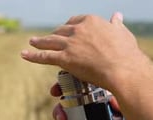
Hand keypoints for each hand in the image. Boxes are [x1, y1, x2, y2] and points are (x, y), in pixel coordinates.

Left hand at [21, 12, 150, 93]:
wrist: (124, 70)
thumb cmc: (127, 54)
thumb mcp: (123, 34)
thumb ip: (116, 24)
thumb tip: (117, 16)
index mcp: (91, 21)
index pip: (74, 21)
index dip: (69, 27)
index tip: (66, 31)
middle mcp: (78, 29)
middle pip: (61, 31)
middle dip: (54, 35)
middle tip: (49, 40)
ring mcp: (70, 44)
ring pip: (50, 41)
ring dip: (39, 42)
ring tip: (32, 42)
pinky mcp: (65, 59)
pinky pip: (45, 56)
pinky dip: (33, 56)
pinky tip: (25, 55)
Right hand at [50, 83, 143, 119]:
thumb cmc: (142, 115)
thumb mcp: (128, 105)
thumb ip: (121, 102)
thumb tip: (111, 102)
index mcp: (99, 95)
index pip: (77, 88)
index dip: (64, 89)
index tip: (55, 92)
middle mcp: (94, 109)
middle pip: (70, 107)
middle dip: (61, 112)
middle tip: (61, 118)